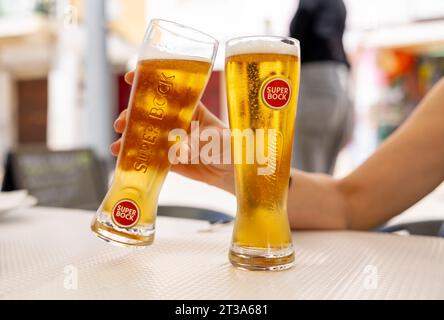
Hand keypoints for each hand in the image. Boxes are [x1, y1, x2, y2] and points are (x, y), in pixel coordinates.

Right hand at [111, 71, 234, 193]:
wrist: (233, 171)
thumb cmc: (231, 147)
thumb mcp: (216, 141)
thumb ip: (197, 144)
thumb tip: (178, 152)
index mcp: (191, 108)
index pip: (168, 92)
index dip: (148, 82)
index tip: (131, 76)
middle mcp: (178, 122)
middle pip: (150, 113)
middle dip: (132, 115)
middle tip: (122, 123)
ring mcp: (172, 141)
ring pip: (146, 134)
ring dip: (130, 137)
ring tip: (118, 145)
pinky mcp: (170, 160)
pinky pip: (151, 156)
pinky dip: (136, 156)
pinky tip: (122, 158)